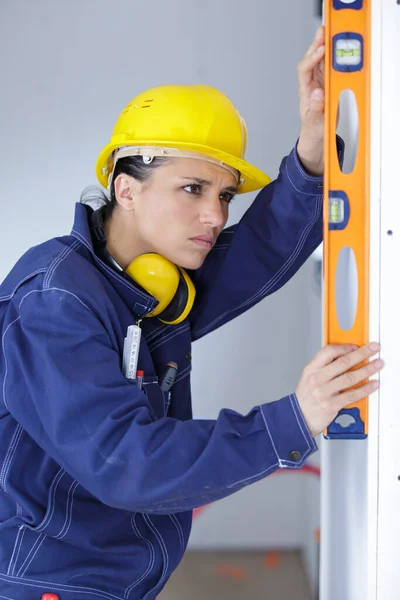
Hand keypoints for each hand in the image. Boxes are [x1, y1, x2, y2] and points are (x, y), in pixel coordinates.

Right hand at [295, 343, 383, 436]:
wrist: (299, 417)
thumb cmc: (306, 397)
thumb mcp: (309, 377)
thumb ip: (325, 366)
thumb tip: (346, 356)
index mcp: (311, 369)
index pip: (327, 352)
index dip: (344, 347)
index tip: (356, 346)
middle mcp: (317, 379)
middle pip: (342, 362)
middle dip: (361, 354)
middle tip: (373, 349)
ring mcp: (324, 392)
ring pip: (350, 377)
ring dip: (367, 370)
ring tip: (377, 364)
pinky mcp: (332, 405)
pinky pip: (352, 395)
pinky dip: (365, 389)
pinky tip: (373, 384)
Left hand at [297, 26, 325, 175]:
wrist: (316, 137)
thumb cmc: (313, 129)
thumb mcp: (315, 122)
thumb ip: (316, 108)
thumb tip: (317, 93)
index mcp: (305, 92)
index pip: (304, 71)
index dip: (311, 59)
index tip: (320, 51)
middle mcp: (310, 85)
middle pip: (310, 61)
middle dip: (315, 46)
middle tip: (322, 33)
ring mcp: (318, 84)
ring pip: (319, 62)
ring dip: (322, 47)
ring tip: (327, 35)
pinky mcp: (326, 85)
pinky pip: (327, 68)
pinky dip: (330, 56)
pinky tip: (333, 48)